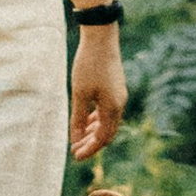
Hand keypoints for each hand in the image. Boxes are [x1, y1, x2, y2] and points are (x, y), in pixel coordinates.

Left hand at [69, 28, 125, 161]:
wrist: (101, 38)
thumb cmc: (88, 66)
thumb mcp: (79, 94)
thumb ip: (78, 118)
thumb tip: (75, 140)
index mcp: (112, 108)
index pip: (102, 138)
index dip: (89, 149)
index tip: (75, 156)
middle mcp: (119, 104)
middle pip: (107, 133)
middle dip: (91, 143)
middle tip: (75, 151)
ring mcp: (119, 96)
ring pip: (108, 122)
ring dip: (94, 132)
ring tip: (78, 138)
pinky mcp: (116, 88)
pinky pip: (108, 111)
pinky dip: (97, 119)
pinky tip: (86, 120)